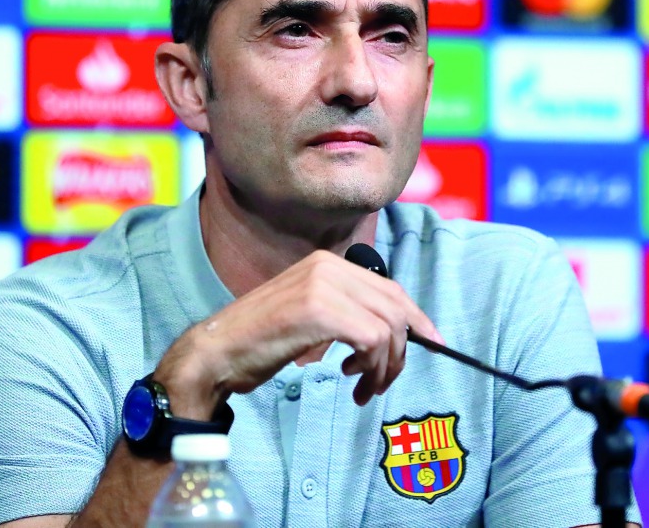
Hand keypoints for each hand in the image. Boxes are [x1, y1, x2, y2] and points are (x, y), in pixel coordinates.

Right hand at [155, 250, 443, 414]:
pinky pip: (372, 339)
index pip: (390, 288)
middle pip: (396, 306)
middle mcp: (327, 266)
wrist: (214, 354)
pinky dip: (372, 365)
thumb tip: (393, 331)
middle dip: (401, 350)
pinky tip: (351, 378)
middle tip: (383, 381)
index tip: (434, 344)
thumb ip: (347, 311)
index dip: (417, 319)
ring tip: (364, 386)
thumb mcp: (309, 316)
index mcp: (327, 263)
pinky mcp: (317, 310)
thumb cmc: (259, 341)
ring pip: (388, 325)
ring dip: (385, 365)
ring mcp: (322, 285)